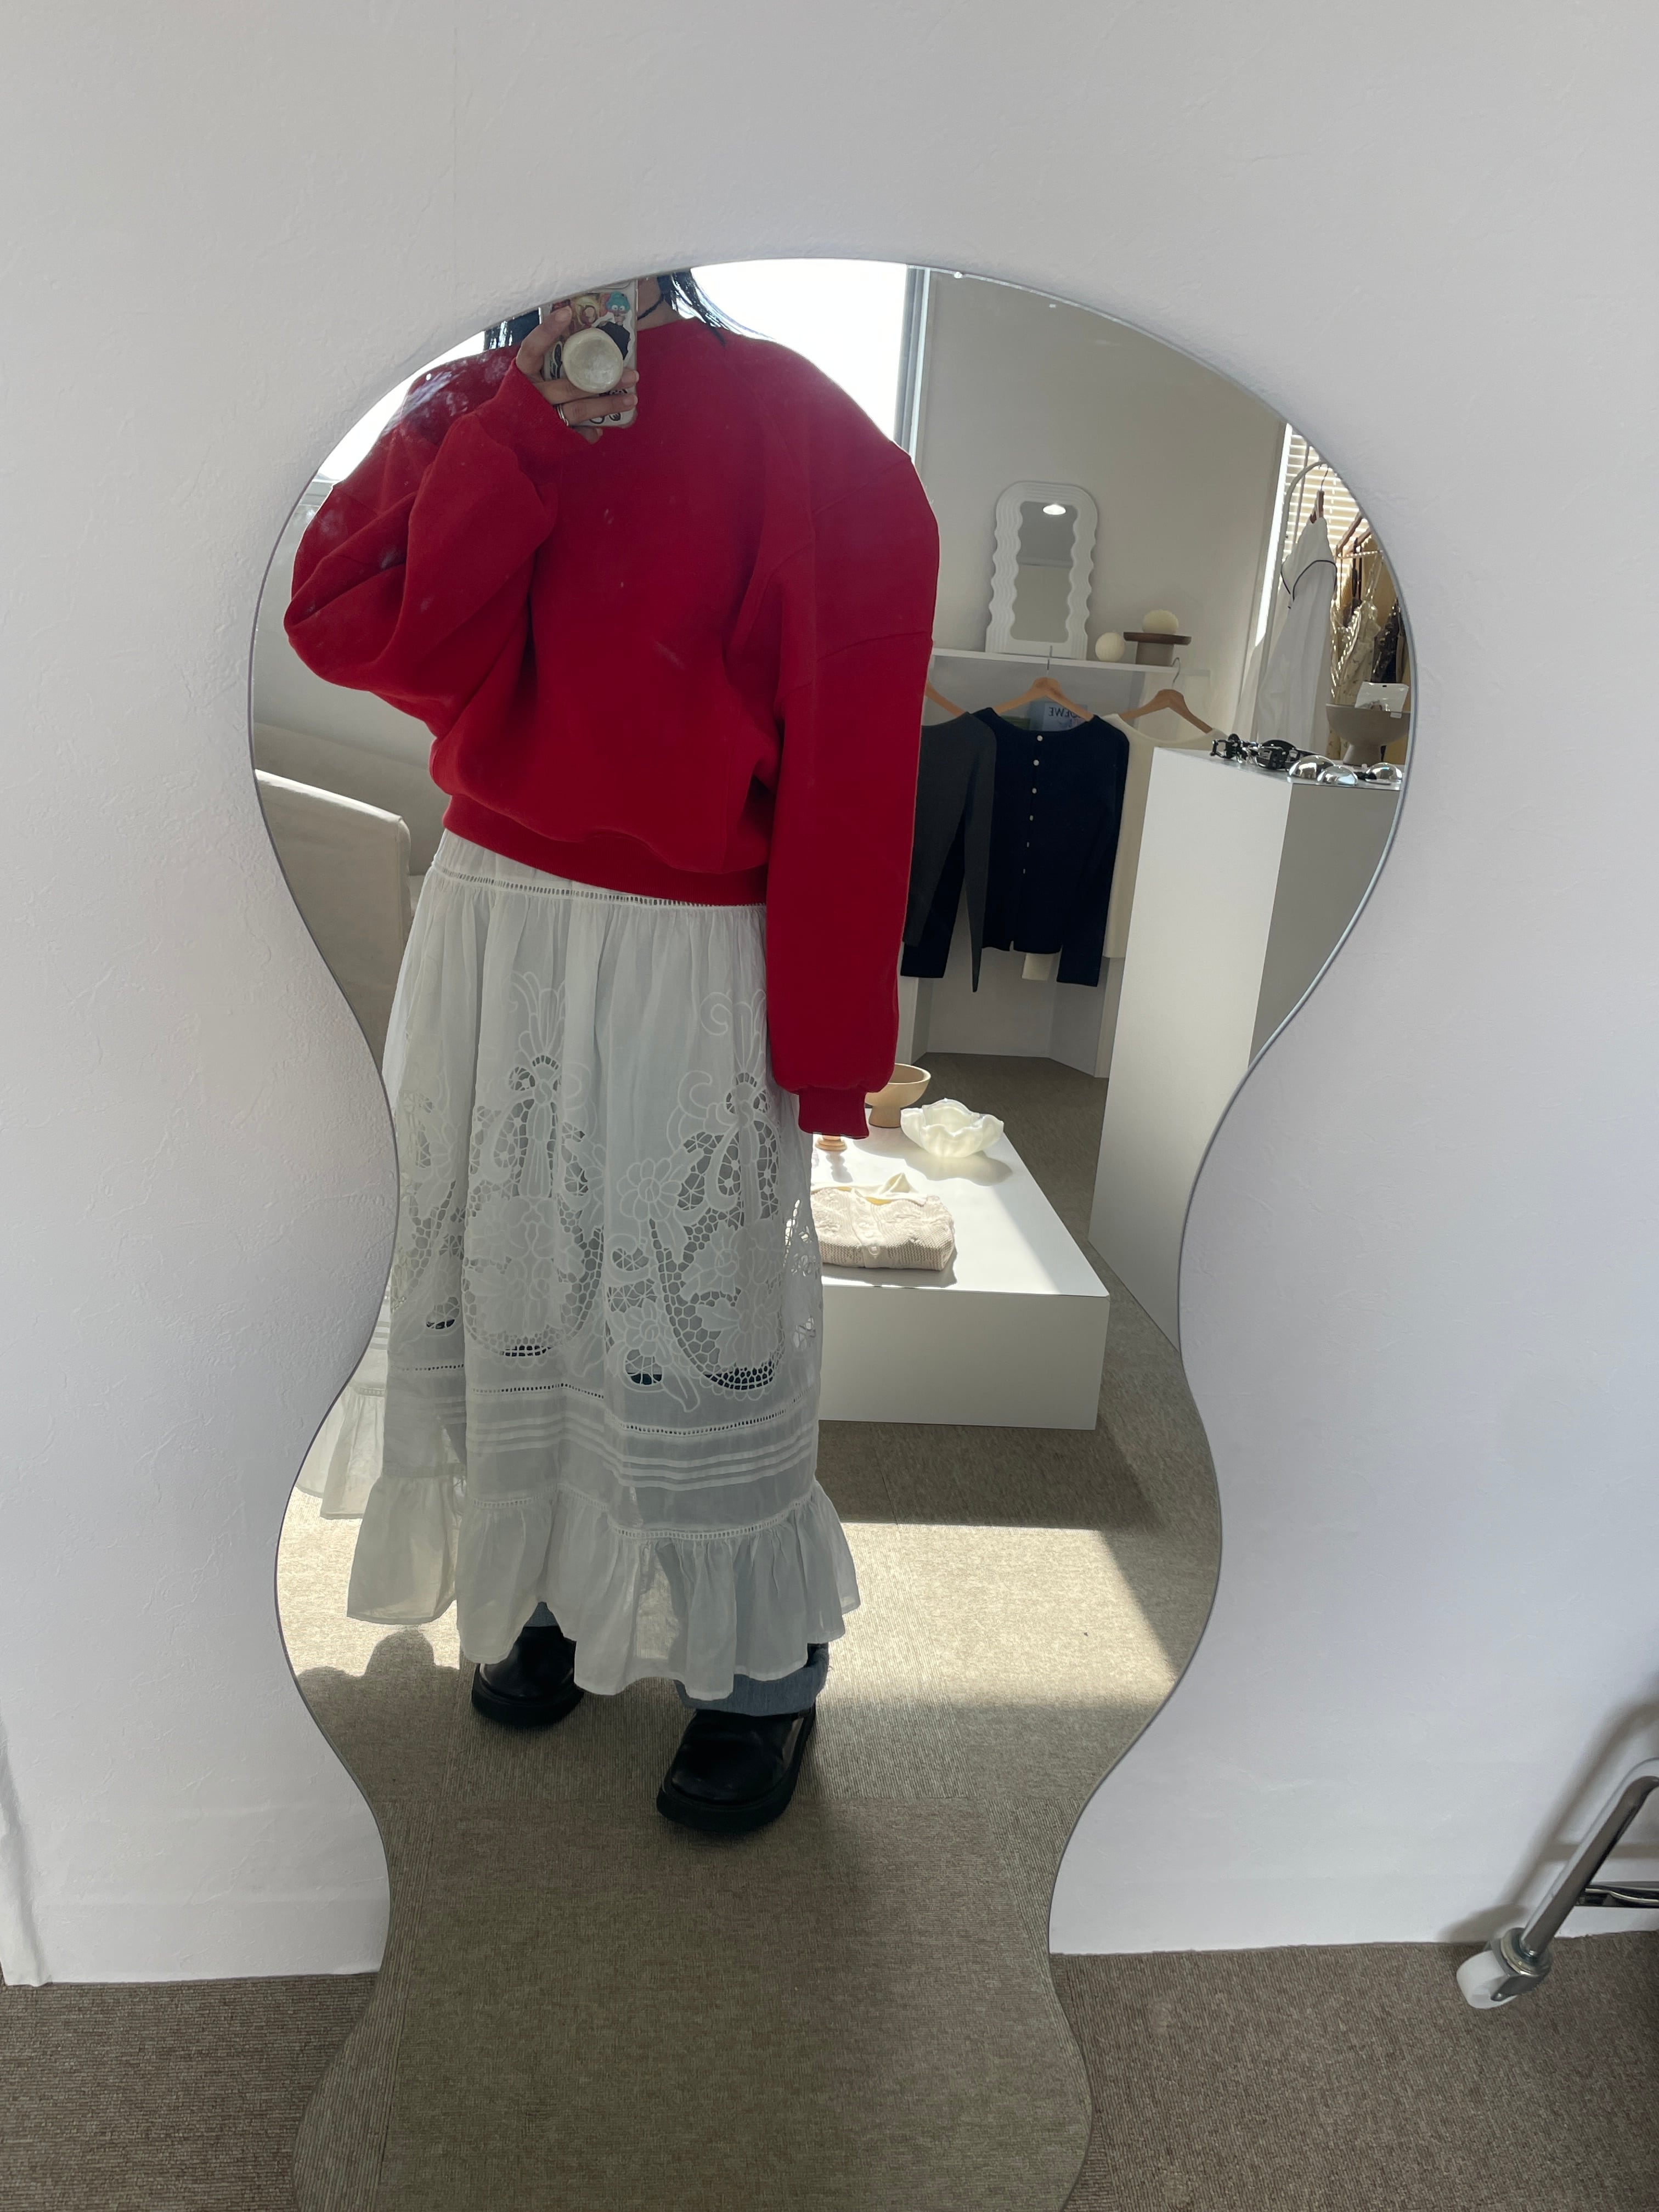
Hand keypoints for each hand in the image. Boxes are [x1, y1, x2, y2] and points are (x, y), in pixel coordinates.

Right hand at [516, 304, 637, 442]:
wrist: (505, 437)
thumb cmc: (522, 399)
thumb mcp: (528, 377)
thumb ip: (546, 362)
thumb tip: (575, 338)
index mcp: (523, 374)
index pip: (532, 348)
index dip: (547, 331)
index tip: (566, 312)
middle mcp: (532, 394)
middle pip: (569, 384)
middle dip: (602, 379)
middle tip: (630, 374)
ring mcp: (542, 416)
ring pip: (579, 409)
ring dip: (608, 405)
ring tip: (631, 398)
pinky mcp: (551, 436)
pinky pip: (576, 434)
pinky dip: (590, 432)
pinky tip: (601, 429)